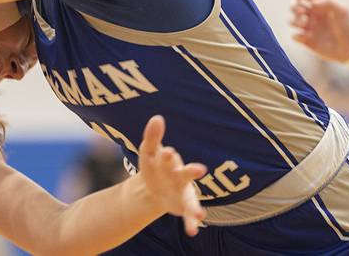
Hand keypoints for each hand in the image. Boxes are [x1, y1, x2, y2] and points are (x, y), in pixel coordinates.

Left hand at [137, 115, 206, 236]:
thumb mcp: (148, 151)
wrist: (155, 186)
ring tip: (199, 214)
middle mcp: (179, 175)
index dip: (167, 155)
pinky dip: (191, 222)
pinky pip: (188, 214)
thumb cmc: (154, 164)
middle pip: (185, 173)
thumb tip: (157, 118)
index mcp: (169, 161)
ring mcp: (183, 191)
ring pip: (190, 198)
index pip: (167, 156)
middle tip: (200, 170)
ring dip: (194, 205)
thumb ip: (152, 136)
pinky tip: (193, 230)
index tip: (167, 151)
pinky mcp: (183, 205)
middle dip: (191, 171)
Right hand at [290, 0, 348, 61]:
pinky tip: (307, 36)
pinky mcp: (306, 40)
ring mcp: (307, 27)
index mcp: (319, 5)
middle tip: (302, 11)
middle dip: (294, 6)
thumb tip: (313, 1)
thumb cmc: (348, 27)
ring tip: (305, 23)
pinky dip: (297, 35)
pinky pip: (294, 36)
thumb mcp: (342, 11)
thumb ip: (328, 2)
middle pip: (294, 6)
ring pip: (291, 20)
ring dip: (294, 20)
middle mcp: (311, 15)